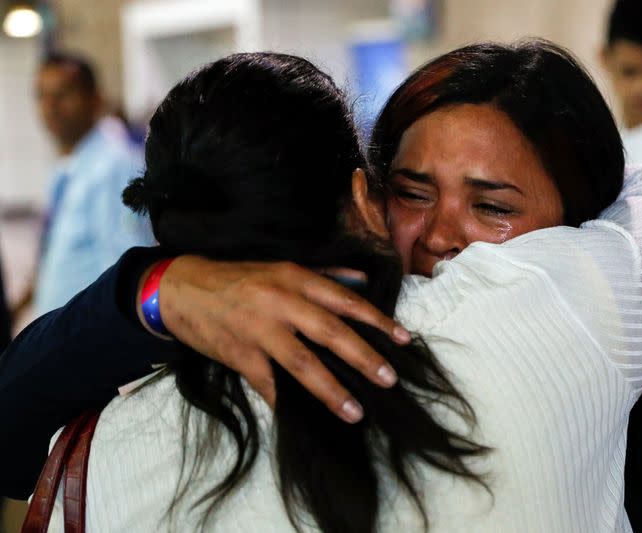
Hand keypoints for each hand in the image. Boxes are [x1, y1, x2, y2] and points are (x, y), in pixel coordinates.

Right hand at [148, 256, 409, 422]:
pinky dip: (285, 402)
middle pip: (330, 332)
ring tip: (356, 411)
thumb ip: (327, 274)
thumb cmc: (239, 278)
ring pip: (302, 363)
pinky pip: (267, 383)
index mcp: (295, 278)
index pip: (345, 300)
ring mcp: (258, 330)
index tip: (403, 339)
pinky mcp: (239, 353)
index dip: (376, 320)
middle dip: (363, 358)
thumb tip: (364, 280)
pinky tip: (304, 419)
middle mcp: (280, 302)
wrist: (183, 289)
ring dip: (331, 390)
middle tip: (389, 379)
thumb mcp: (282, 268)